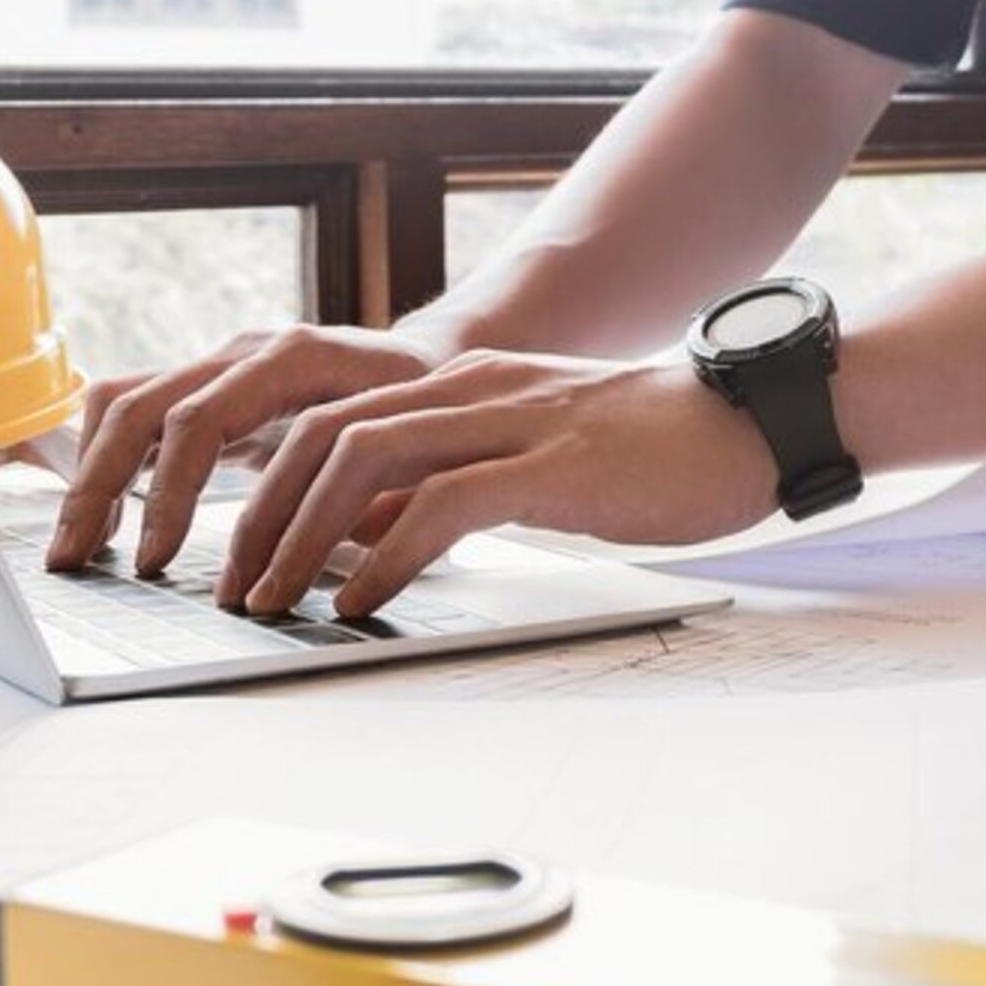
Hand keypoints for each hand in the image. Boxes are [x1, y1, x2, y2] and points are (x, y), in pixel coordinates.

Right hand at [45, 321, 457, 573]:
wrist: (429, 361)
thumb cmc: (426, 406)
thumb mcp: (411, 442)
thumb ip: (369, 490)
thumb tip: (335, 558)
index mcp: (292, 357)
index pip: (200, 419)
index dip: (169, 493)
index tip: (156, 560)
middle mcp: (244, 352)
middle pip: (140, 407)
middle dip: (99, 488)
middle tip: (77, 562)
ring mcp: (220, 364)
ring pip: (124, 403)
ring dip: (90, 476)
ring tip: (77, 548)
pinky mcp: (209, 387)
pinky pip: (136, 411)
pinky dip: (109, 461)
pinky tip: (105, 517)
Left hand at [219, 350, 780, 619]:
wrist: (751, 422)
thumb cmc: (654, 451)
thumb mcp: (531, 461)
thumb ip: (449, 486)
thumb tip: (367, 542)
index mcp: (465, 385)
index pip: (332, 421)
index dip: (270, 487)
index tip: (241, 554)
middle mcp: (473, 390)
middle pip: (324, 434)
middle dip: (260, 514)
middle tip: (234, 586)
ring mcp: (511, 421)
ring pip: (363, 460)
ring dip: (301, 537)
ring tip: (273, 600)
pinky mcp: (551, 465)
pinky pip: (438, 505)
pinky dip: (382, 556)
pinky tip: (358, 601)